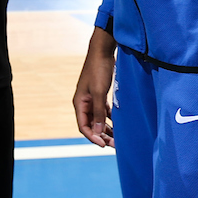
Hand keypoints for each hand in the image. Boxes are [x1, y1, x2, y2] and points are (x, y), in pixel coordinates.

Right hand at [73, 27, 116, 147]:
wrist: (102, 51)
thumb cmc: (99, 70)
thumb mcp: (99, 92)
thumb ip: (98, 112)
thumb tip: (96, 132)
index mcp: (79, 103)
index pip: (83, 126)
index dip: (93, 137)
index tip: (104, 145)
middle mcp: (84, 102)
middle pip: (91, 125)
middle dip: (101, 136)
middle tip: (114, 145)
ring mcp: (92, 99)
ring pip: (98, 119)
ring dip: (106, 129)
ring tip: (117, 138)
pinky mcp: (100, 94)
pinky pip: (104, 111)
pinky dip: (110, 119)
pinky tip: (118, 125)